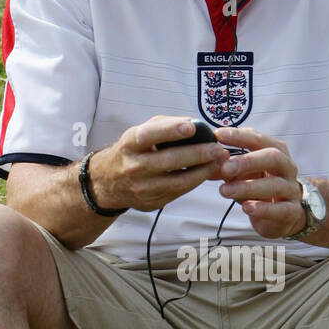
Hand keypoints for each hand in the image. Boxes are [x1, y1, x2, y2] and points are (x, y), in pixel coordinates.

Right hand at [89, 116, 226, 212]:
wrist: (109, 181)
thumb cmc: (133, 150)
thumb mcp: (140, 132)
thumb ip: (165, 125)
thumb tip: (195, 125)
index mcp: (129, 144)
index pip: (149, 135)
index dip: (170, 130)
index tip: (192, 127)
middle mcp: (133, 167)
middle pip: (169, 161)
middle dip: (198, 154)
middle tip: (218, 149)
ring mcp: (141, 188)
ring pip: (177, 182)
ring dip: (202, 172)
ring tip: (219, 162)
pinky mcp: (150, 203)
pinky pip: (178, 193)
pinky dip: (195, 182)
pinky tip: (207, 173)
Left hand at [214, 125, 305, 238]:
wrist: (281, 217)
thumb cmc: (259, 189)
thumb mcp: (242, 176)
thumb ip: (227, 168)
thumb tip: (208, 162)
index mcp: (276, 153)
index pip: (259, 139)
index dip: (240, 136)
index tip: (218, 135)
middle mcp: (287, 168)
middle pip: (273, 157)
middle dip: (248, 161)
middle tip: (225, 168)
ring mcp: (292, 190)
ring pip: (275, 185)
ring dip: (248, 187)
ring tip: (225, 191)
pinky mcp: (292, 212)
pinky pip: (281, 209)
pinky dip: (263, 208)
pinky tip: (247, 208)